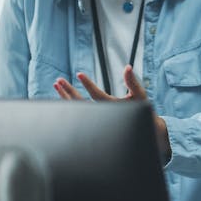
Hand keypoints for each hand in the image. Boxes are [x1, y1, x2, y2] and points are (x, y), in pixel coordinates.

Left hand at [54, 65, 170, 161]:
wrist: (143, 132)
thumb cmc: (143, 113)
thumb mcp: (140, 96)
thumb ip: (133, 82)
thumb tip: (127, 67)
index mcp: (112, 108)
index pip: (97, 95)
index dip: (88, 84)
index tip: (79, 74)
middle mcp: (102, 116)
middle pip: (81, 103)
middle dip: (69, 91)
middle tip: (59, 81)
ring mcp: (97, 121)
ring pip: (77, 109)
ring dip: (65, 96)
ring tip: (57, 84)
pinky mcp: (95, 123)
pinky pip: (78, 113)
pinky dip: (69, 103)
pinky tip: (63, 95)